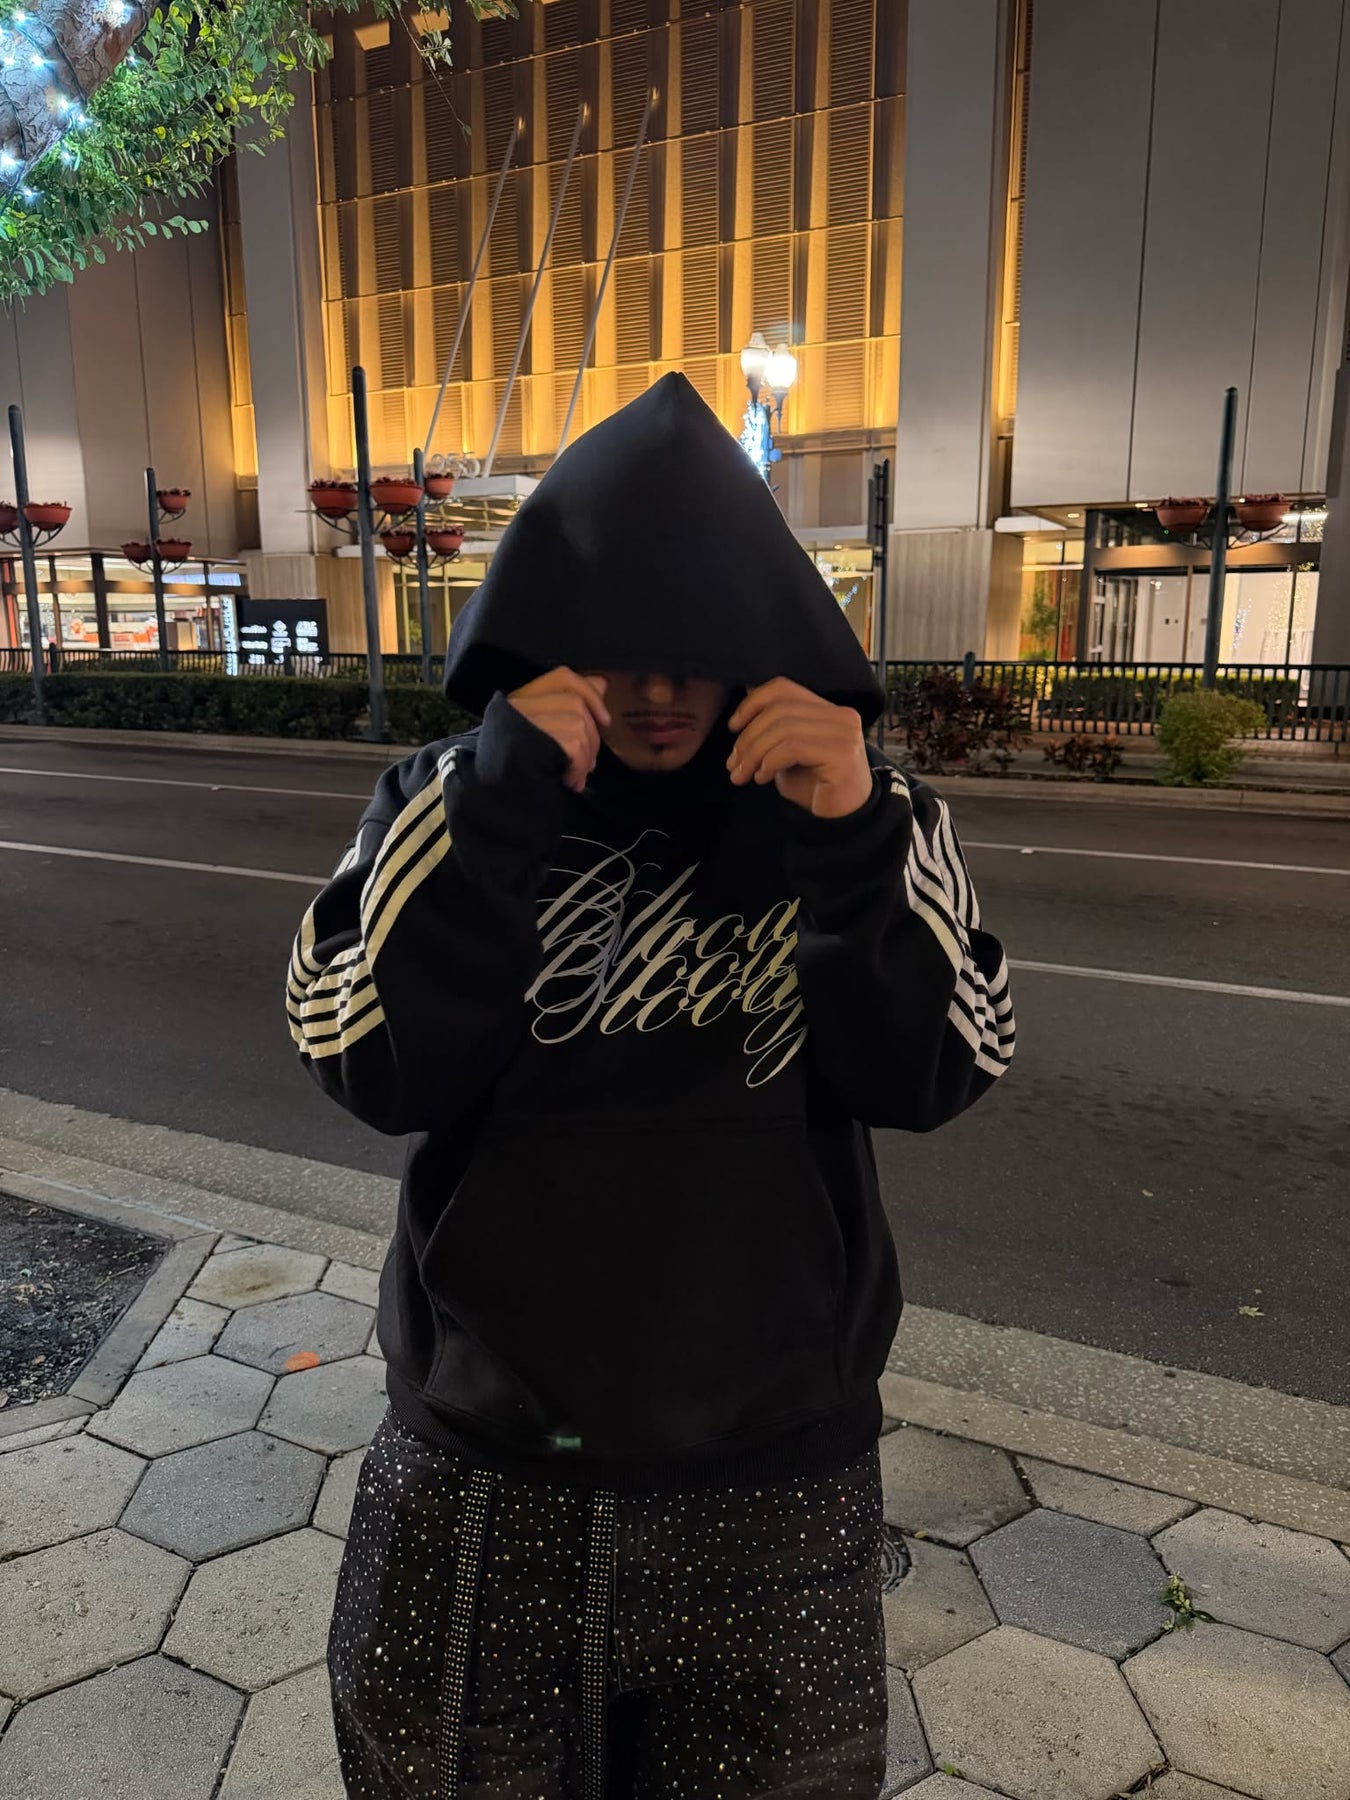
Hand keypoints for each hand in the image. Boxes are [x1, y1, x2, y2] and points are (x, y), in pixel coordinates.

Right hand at [507, 667, 610, 793]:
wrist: (495, 803)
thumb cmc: (523, 774)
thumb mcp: (549, 739)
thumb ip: (572, 710)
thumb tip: (602, 684)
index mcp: (520, 701)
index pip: (562, 677)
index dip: (589, 693)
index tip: (604, 719)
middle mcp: (518, 706)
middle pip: (576, 704)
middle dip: (592, 737)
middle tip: (587, 765)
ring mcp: (523, 722)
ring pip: (578, 724)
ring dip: (585, 757)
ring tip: (575, 777)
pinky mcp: (532, 741)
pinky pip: (574, 745)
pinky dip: (579, 767)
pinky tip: (568, 781)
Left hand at [727, 678, 872, 818]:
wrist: (842, 819)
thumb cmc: (814, 786)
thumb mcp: (786, 752)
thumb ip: (772, 727)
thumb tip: (747, 693)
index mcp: (827, 709)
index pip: (784, 687)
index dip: (752, 702)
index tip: (733, 727)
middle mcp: (840, 715)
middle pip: (779, 709)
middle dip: (748, 737)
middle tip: (733, 764)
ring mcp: (844, 733)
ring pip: (783, 729)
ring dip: (754, 753)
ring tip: (743, 775)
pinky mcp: (842, 754)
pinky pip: (792, 747)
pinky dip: (769, 762)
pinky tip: (762, 778)